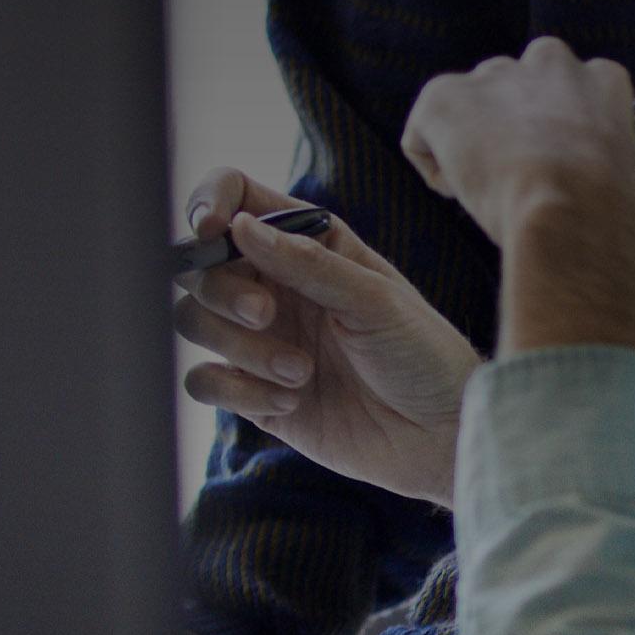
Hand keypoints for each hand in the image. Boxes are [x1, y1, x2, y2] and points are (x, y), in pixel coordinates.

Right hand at [173, 167, 478, 504]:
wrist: (439, 438)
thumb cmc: (423, 355)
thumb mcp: (374, 298)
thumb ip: (305, 262)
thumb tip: (237, 225)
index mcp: (306, 243)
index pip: (236, 197)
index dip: (209, 202)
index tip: (211, 230)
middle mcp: (274, 284)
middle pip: (199, 265)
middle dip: (223, 290)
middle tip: (267, 314)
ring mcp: (259, 339)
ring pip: (194, 321)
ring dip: (239, 347)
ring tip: (301, 373)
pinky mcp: (252, 392)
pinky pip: (203, 381)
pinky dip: (237, 392)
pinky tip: (289, 403)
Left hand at [400, 39, 634, 354]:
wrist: (574, 211)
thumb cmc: (604, 216)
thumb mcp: (619, 176)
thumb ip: (594, 155)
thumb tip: (574, 176)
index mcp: (600, 79)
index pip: (571, 88)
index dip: (554, 134)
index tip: (556, 171)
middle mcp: (549, 62)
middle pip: (512, 88)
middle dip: (506, 126)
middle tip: (517, 181)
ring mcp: (495, 75)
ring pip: (467, 109)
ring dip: (468, 145)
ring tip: (495, 192)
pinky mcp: (444, 95)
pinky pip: (423, 136)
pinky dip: (435, 172)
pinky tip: (466, 197)